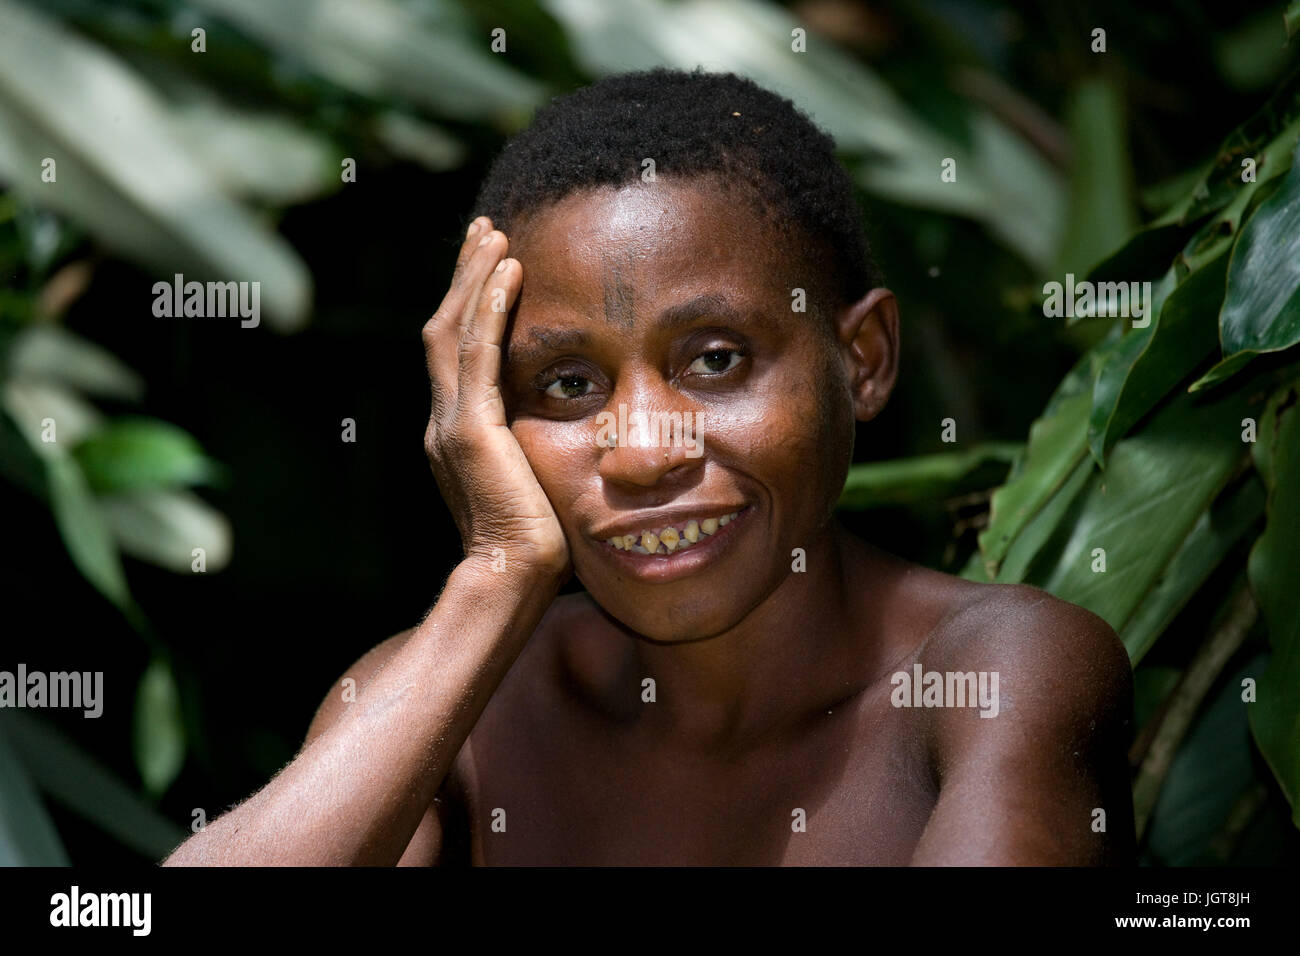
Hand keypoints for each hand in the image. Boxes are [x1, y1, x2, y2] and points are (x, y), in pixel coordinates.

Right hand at [422, 217, 569, 576]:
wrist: (511, 581)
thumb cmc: (538, 545)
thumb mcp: (538, 483)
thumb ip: (542, 450)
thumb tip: (581, 437)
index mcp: (458, 433)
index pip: (458, 352)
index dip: (472, 305)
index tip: (494, 264)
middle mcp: (444, 421)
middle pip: (445, 329)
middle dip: (466, 277)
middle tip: (485, 230)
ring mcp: (451, 425)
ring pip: (454, 331)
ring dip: (475, 278)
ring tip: (493, 234)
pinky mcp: (469, 432)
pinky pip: (477, 354)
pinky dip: (490, 309)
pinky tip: (509, 271)